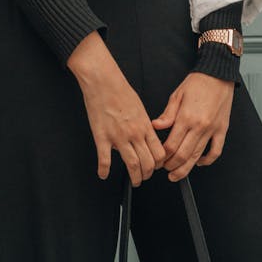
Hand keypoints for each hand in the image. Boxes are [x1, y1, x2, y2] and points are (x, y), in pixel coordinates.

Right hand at [67, 32, 165, 185]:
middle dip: (147, 174)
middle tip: (144, 177)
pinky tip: (103, 174)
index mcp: (145, 125)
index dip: (159, 164)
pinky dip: (104, 170)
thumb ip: (143, 125)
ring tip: (133, 180)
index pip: (159, 152)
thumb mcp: (139, 107)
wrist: (103, 81)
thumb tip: (143, 138)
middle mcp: (134, 133)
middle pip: (147, 163)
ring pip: (132, 165)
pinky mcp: (102, 136)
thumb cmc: (120, 90)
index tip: (155, 167)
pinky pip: (105, 159)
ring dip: (134, 177)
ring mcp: (118, 136)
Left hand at [152, 72, 233, 180]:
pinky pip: (215, 151)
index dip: (163, 156)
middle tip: (165, 169)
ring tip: (177, 174)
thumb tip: (155, 126)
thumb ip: (167, 114)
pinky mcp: (222, 130)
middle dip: (172, 166)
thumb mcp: (177, 95)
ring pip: (197, 156)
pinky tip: (199, 162)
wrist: (217, 74)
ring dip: (186, 168)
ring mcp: (212, 130)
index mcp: (186, 117)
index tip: (158, 159)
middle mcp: (199, 126)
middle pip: (183, 155)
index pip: (171, 145)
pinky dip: (207, 161)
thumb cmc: (198, 82)